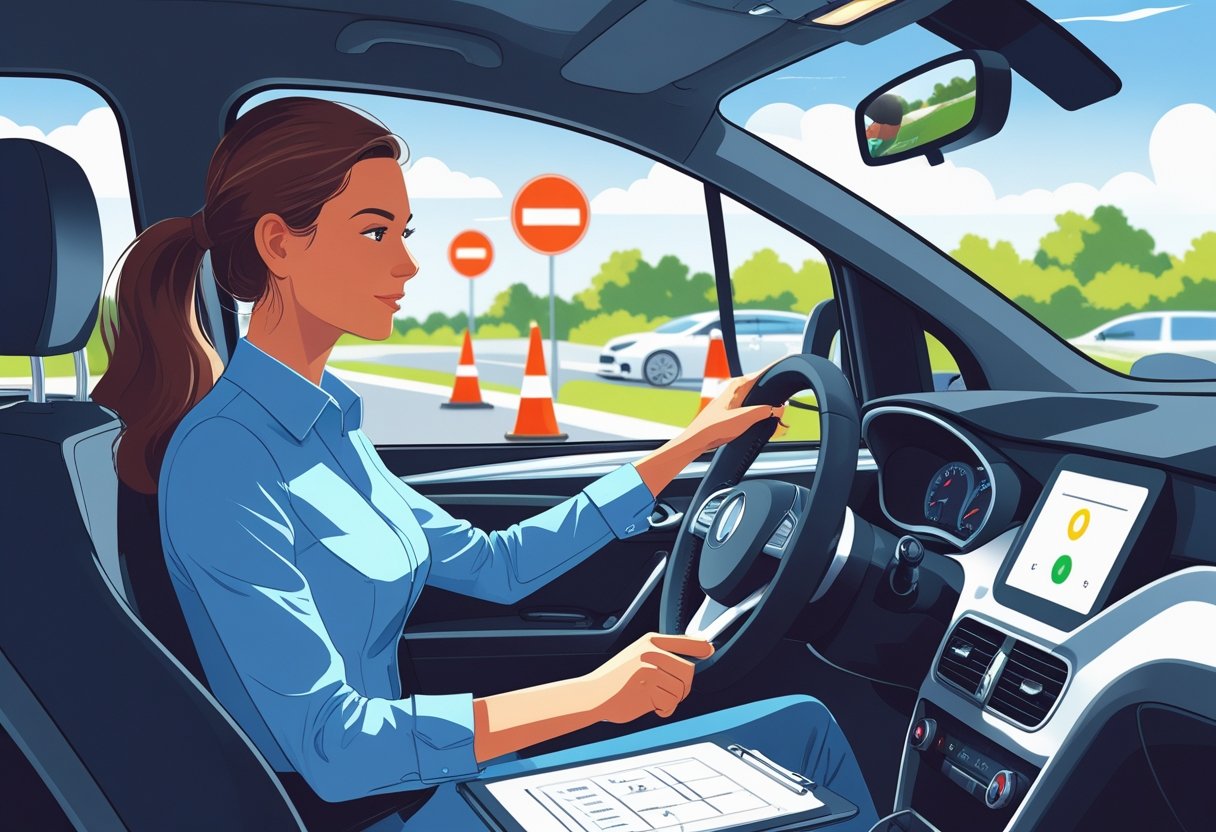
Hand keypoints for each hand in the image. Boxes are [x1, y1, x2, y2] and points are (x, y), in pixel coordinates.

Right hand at [582, 633, 714, 722]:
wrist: (593, 695)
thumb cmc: (615, 679)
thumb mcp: (637, 655)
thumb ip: (661, 653)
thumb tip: (693, 651)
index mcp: (651, 641)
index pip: (687, 641)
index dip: (702, 647)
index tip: (709, 650)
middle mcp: (652, 652)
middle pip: (688, 671)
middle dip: (683, 686)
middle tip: (668, 693)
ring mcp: (651, 669)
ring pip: (680, 689)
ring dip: (670, 700)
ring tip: (653, 698)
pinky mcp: (649, 688)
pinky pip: (670, 703)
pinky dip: (663, 709)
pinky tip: (650, 705)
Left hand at [683, 359, 787, 453]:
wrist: (697, 439)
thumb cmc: (713, 427)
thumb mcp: (744, 418)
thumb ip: (764, 411)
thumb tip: (779, 408)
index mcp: (739, 385)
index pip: (764, 372)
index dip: (777, 368)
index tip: (788, 363)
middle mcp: (737, 389)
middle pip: (763, 386)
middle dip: (775, 395)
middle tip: (784, 407)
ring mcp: (735, 399)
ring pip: (758, 398)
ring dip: (767, 407)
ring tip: (775, 417)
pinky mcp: (733, 409)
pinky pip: (752, 407)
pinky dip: (759, 414)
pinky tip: (760, 423)